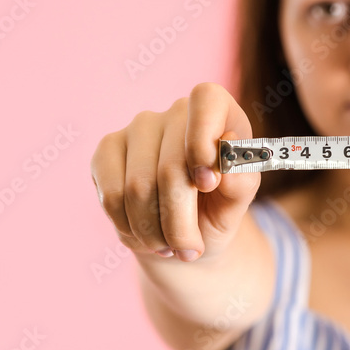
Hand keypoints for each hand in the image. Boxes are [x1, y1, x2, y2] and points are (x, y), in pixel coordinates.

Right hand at [90, 82, 259, 262]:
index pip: (206, 100)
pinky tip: (145, 234)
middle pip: (170, 167)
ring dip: (154, 231)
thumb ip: (241, 179)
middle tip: (190, 249)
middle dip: (179, 221)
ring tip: (170, 245)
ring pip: (137, 187)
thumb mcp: (238, 202)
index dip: (203, 140)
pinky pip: (111, 196)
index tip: (207, 184)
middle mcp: (176, 111)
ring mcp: (138, 128)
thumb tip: (229, 146)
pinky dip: (129, 227)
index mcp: (219, 111)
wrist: (184, 233)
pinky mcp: (107, 150)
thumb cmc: (218, 210)